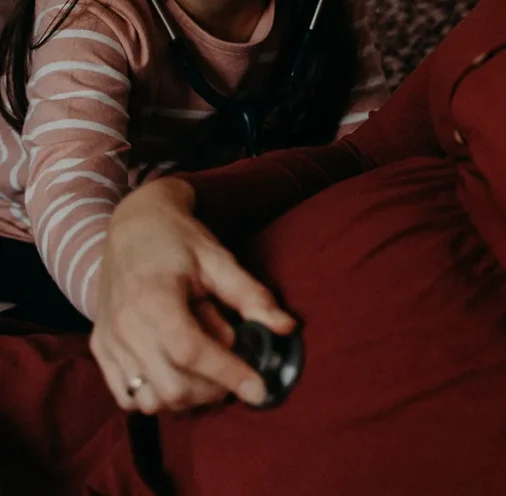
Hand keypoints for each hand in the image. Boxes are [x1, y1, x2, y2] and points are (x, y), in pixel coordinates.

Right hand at [89, 176, 295, 413]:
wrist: (133, 223)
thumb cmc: (177, 239)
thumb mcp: (217, 258)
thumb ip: (250, 295)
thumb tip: (286, 327)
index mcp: (154, 298)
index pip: (191, 352)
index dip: (228, 374)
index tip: (260, 389)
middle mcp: (125, 325)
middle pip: (172, 387)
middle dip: (213, 389)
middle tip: (233, 367)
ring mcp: (108, 340)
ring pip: (150, 400)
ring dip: (186, 394)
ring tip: (201, 358)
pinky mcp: (100, 349)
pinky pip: (127, 397)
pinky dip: (156, 395)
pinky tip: (176, 368)